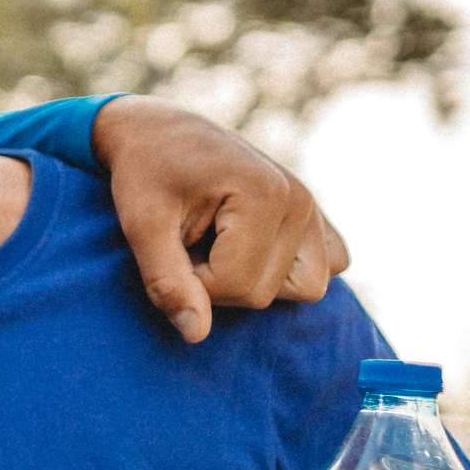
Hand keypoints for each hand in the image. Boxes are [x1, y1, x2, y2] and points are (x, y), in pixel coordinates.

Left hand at [95, 98, 348, 342]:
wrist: (159, 133)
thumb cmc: (146, 174)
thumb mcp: (141, 226)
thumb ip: (167, 282)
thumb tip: (196, 335)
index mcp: (266, 193)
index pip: (236, 285)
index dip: (191, 281)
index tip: (171, 245)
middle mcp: (301, 201)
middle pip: (266, 293)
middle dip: (217, 282)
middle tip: (190, 241)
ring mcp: (314, 209)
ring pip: (304, 289)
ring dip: (253, 279)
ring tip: (218, 244)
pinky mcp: (317, 219)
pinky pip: (327, 266)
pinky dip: (288, 269)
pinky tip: (251, 246)